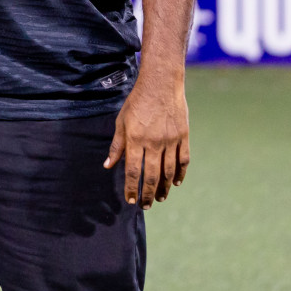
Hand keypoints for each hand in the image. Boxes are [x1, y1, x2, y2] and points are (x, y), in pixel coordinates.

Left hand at [104, 69, 189, 208]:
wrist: (161, 84)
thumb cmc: (137, 102)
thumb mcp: (121, 121)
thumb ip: (117, 146)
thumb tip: (107, 165)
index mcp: (135, 139)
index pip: (132, 171)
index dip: (131, 187)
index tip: (130, 200)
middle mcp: (153, 142)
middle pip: (151, 176)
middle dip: (148, 193)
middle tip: (146, 205)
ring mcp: (170, 140)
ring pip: (168, 171)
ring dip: (164, 188)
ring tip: (159, 198)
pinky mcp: (183, 136)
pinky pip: (183, 160)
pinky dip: (180, 174)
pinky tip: (175, 183)